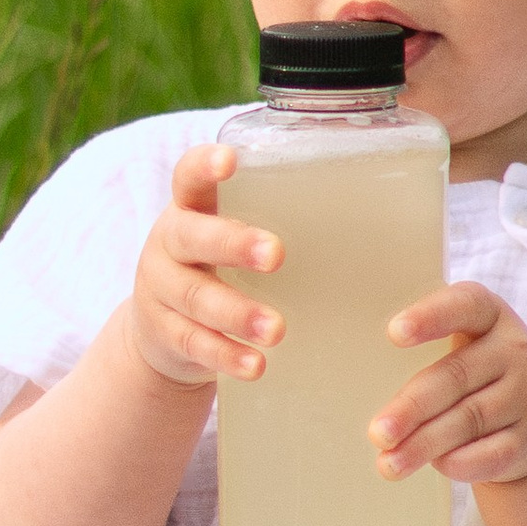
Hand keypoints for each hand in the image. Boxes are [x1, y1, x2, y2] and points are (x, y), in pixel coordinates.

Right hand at [125, 145, 281, 389]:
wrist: (158, 328)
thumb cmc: (216, 266)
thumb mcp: (226, 235)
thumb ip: (269, 220)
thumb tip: (367, 211)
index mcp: (189, 209)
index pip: (188, 176)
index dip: (205, 166)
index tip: (231, 160)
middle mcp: (168, 243)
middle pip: (192, 237)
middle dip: (235, 245)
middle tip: (277, 255)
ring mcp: (159, 290)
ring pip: (196, 298)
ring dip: (238, 313)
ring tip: (276, 330)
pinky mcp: (163, 333)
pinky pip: (194, 343)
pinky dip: (227, 356)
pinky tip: (257, 365)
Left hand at [371, 282, 526, 489]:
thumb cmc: (474, 375)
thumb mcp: (463, 347)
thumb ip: (425, 353)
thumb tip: (364, 387)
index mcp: (490, 315)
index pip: (464, 305)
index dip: (429, 317)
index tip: (393, 333)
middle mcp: (514, 350)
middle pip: (456, 375)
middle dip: (412, 407)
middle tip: (377, 433)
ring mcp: (526, 395)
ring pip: (469, 419)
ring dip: (424, 444)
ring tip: (389, 463)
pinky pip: (490, 453)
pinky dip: (458, 462)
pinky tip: (435, 466)